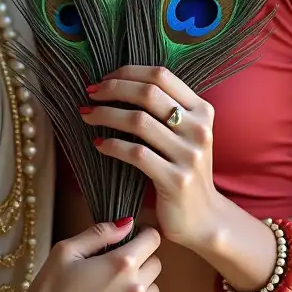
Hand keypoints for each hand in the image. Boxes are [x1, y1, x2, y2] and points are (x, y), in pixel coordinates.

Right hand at [17, 220, 160, 291]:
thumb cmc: (48, 291)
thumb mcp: (66, 251)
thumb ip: (99, 233)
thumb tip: (128, 223)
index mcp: (121, 263)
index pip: (153, 240)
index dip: (145, 235)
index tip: (135, 239)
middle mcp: (135, 288)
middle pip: (155, 265)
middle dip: (141, 261)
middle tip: (116, 269)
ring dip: (141, 288)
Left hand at [82, 66, 223, 250]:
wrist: (204, 218)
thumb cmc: (184, 170)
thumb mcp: (185, 134)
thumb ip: (164, 108)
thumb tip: (119, 82)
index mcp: (202, 110)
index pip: (161, 76)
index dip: (128, 72)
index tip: (104, 78)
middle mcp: (199, 129)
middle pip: (148, 93)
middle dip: (113, 89)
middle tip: (90, 94)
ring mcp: (189, 155)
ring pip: (138, 121)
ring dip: (106, 114)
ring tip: (87, 115)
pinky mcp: (176, 180)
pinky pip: (136, 154)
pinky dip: (112, 145)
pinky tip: (99, 144)